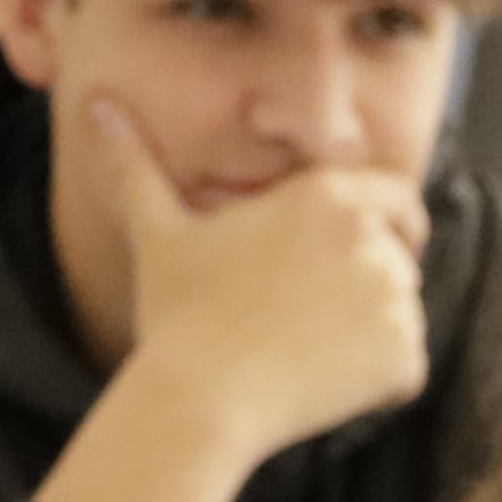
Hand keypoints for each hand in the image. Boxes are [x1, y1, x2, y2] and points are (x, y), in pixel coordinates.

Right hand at [93, 98, 434, 465]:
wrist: (198, 398)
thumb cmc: (176, 314)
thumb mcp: (157, 232)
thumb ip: (138, 164)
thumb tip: (95, 103)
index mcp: (327, 196)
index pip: (398, 197)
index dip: (390, 224)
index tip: (361, 253)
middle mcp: (372, 237)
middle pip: (399, 260)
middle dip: (367, 286)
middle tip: (308, 318)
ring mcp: (395, 298)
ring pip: (401, 316)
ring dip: (367, 336)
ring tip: (301, 352)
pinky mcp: (406, 356)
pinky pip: (406, 369)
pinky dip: (375, 383)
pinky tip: (317, 385)